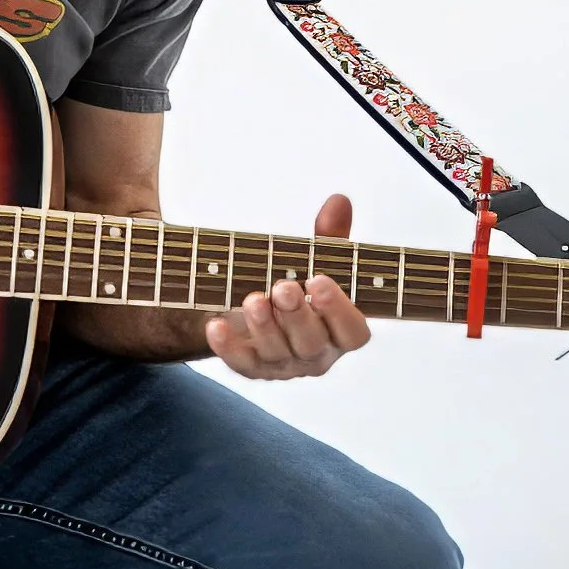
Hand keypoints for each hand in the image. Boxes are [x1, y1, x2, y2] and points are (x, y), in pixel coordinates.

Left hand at [205, 193, 370, 379]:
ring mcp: (283, 364)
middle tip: (283, 288)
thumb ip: (329, 236)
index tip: (319, 280)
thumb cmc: (298, 282)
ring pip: (277, 353)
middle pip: (312, 343)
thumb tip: (338, 201)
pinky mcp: (251, 366)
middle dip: (297, 315)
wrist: (256, 307)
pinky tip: (215, 325)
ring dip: (264, 327)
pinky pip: (240, 362)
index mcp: (340, 329)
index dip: (339, 310)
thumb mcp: (313, 259)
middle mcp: (316, 351)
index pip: (353, 331)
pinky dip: (226, 346)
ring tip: (253, 299)